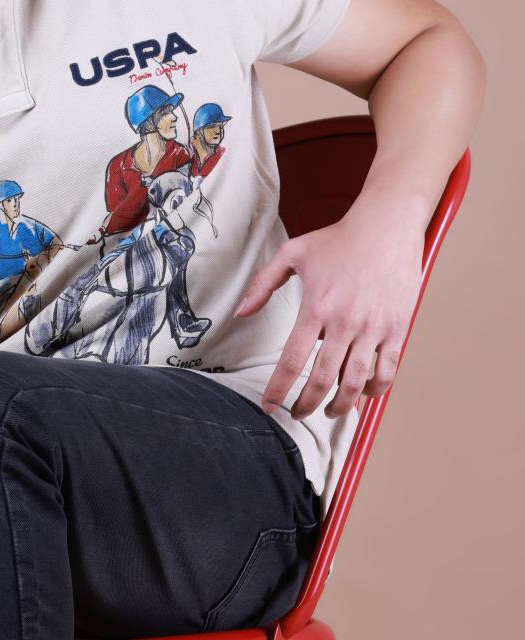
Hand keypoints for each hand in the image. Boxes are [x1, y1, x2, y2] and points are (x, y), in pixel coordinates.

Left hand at [232, 199, 422, 419]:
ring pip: (355, 382)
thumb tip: (241, 312)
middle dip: (306, 405)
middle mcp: (345, 322)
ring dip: (340, 406)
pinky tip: (362, 393)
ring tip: (329, 412)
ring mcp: (374, 328)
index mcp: (316, 307)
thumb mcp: (293, 253)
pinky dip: (373, 390)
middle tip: (297, 414)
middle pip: (323, 380)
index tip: (270, 406)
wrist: (387, 225)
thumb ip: (263, 284)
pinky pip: (387, 371)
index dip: (279, 390)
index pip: (292, 361)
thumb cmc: (340, 239)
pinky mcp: (397, 328)